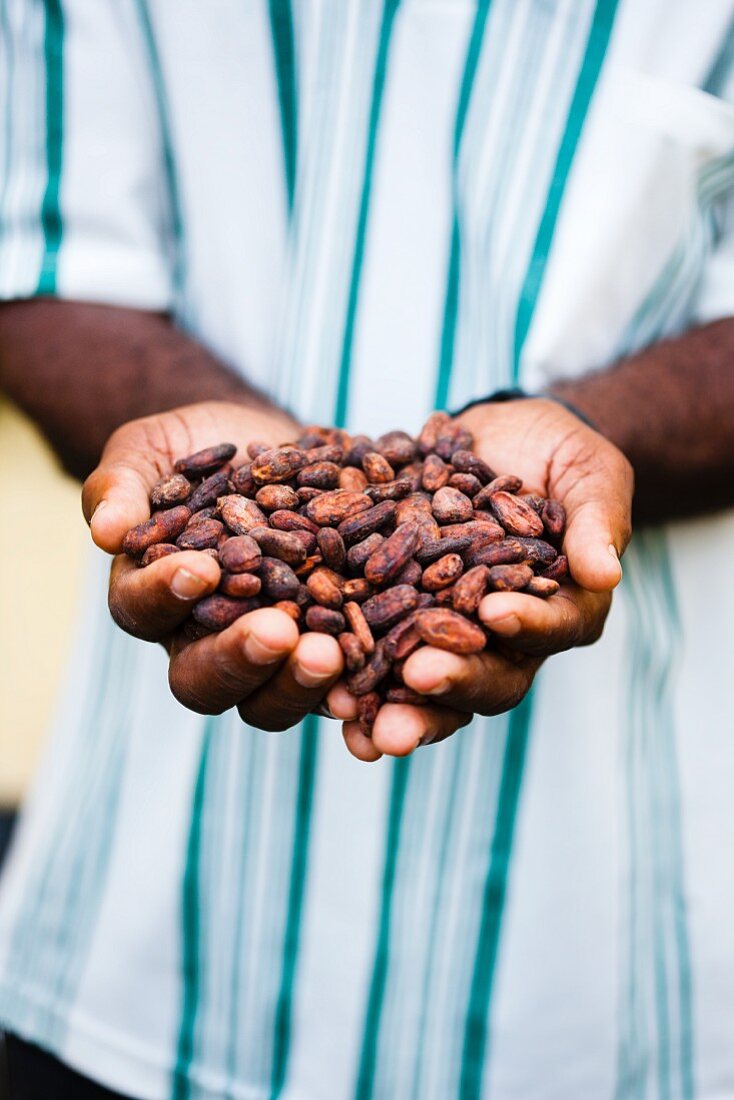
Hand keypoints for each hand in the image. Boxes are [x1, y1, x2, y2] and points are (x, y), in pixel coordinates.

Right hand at [82, 401, 344, 728]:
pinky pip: (337, 682)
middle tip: (278, 632)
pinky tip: (378, 667)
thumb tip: (104, 531)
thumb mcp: (151, 449)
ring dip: (298, 682)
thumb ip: (120, 484)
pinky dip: (357, 681)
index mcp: (151, 597)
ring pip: (270, 697)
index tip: (199, 570)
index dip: (166, 596)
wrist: (269, 447)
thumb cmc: (196, 446)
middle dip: (240, 658)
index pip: (144, 610)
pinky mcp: (322, 649)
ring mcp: (265, 653)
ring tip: (332, 654)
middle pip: (205, 677)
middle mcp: (202, 639)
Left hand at [325, 398, 633, 761]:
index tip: (495, 612)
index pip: (552, 629)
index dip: (527, 625)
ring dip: (393, 707)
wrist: (490, 437)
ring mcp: (445, 632)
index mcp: (560, 609)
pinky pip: (372, 654)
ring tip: (359, 721)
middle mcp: (502, 638)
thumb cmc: (554, 452)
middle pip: (486, 678)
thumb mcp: (587, 471)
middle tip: (418, 679)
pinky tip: (322, 693)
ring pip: (425, 684)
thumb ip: (598, 519)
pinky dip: (349, 673)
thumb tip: (606, 573)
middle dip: (452, 682)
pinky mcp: (394, 618)